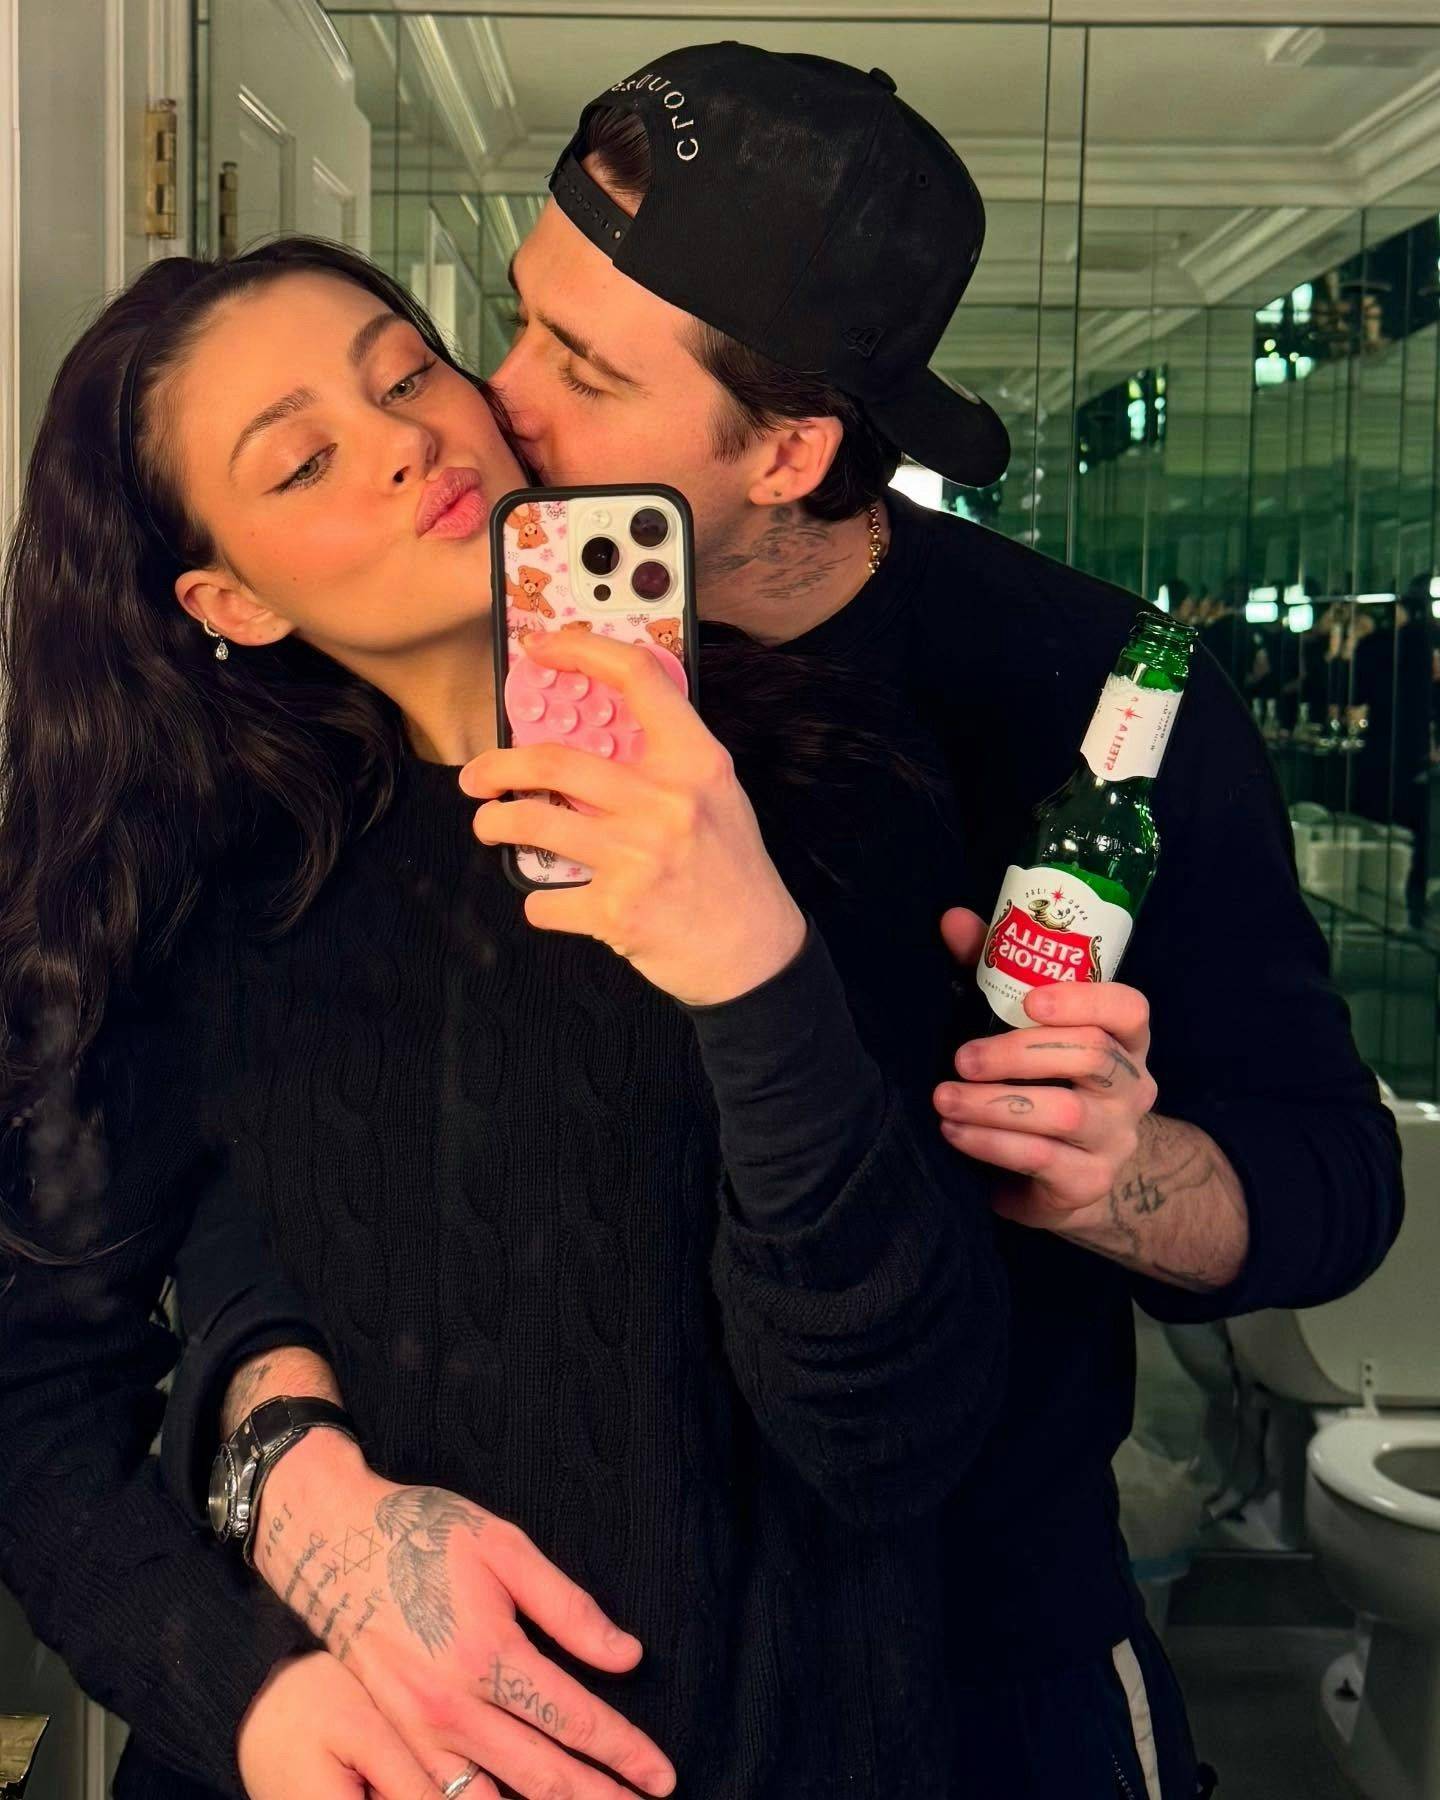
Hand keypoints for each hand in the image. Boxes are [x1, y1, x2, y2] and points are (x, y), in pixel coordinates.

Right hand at [254, 1435, 675, 1799]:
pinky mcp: (393, 1737)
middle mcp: (453, 1707)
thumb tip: (627, 1657)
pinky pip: (443, 1799)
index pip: (575, 1721)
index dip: (625, 1753)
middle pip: (542, 1778)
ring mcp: (417, 1731)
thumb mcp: (506, 1548)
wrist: (333, 1539)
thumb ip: (569, 1609)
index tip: (662, 1775)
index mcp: (489, 1655)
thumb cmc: (426, 1534)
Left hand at [462, 631, 805, 1005]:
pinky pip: (545, 900)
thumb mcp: (718, 797)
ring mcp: (638, 856)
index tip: (542, 650)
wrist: (755, 955)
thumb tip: (596, 734)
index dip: (581, 650)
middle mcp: (664, 801)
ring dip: (495, 823)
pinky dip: (538, 903)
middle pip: (553, 760)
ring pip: (531, 822)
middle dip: (497, 766)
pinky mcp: (616, 910)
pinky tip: (552, 902)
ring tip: (491, 826)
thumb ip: (667, 762)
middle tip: (477, 776)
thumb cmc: (732, 873)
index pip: (637, 678)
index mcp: (695, 762)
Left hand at [931, 906, 1157, 1232]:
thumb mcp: (1016, 1023)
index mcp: (1123, 1039)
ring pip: (1065, 1113)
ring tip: (944, 1098)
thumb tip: (953, 919)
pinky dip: (991, 1143)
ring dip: (994, 1104)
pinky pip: (1042, 1159)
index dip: (1084, 1000)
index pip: (1129, 1009)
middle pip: (1091, 1057)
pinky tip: (954, 1133)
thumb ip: (993, 970)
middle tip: (960, 1057)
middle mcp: (1131, 1086)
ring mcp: (1115, 1138)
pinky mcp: (1089, 1182)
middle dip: (1017, 1054)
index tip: (1030, 1001)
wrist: (1059, 1175)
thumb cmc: (1036, 1079)